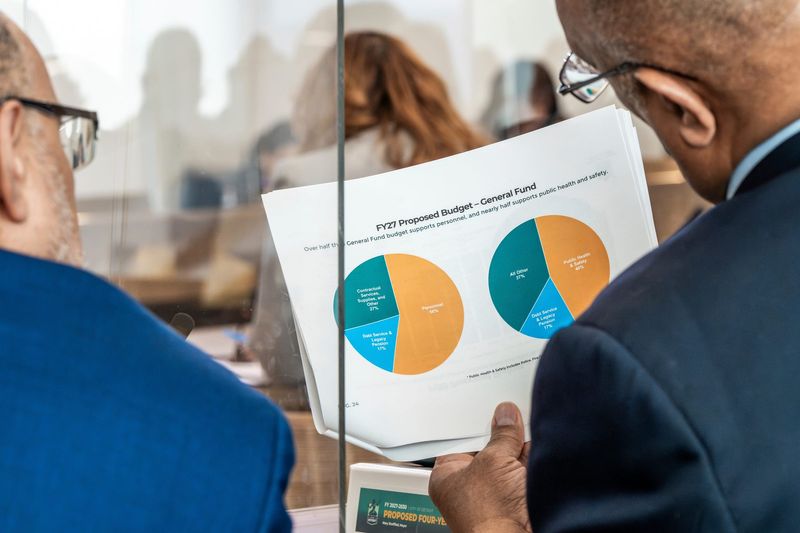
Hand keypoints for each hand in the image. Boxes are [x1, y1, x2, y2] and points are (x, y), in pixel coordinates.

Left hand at [429, 402, 530, 532]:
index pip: (458, 441)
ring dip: (518, 440)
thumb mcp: (494, 461)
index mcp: (448, 478)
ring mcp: (497, 491)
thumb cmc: (490, 517)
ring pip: (508, 456)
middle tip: (506, 406)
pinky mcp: (520, 495)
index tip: (484, 404)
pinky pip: (526, 466)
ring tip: (523, 415)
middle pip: (485, 447)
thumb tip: (506, 416)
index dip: (471, 421)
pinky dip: (532, 452)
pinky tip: (536, 432)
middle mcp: (471, 485)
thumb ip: (502, 435)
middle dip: (498, 428)